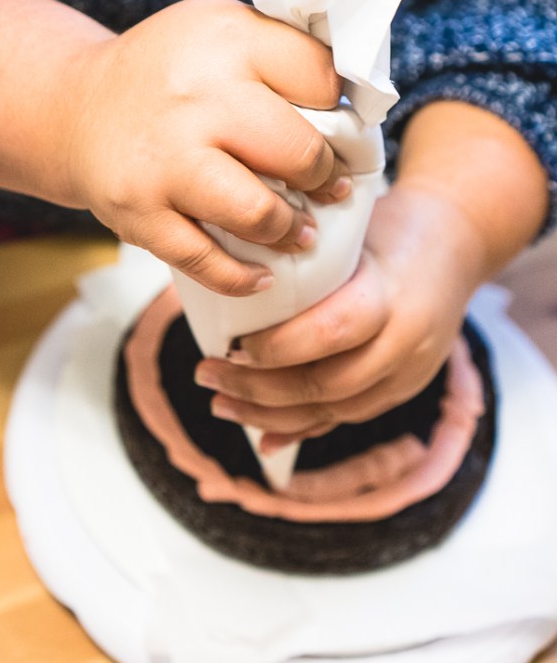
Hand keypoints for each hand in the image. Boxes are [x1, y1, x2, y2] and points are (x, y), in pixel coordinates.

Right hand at [68, 0, 348, 294]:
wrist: (75, 109)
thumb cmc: (169, 75)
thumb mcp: (222, 33)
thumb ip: (281, 55)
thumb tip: (356, 103)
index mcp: (227, 41)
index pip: (320, 79)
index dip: (346, 113)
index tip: (347, 135)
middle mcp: (195, 97)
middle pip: (299, 151)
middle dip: (325, 178)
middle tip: (329, 188)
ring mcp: (164, 160)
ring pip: (259, 213)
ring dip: (291, 231)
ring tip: (301, 232)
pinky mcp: (139, 212)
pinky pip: (207, 261)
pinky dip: (243, 277)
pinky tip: (262, 274)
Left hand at [195, 183, 485, 449]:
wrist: (455, 244)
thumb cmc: (392, 228)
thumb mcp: (352, 229)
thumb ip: (306, 261)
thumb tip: (231, 281)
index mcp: (392, 293)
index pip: (332, 332)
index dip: (277, 348)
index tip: (231, 343)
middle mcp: (406, 343)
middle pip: (327, 384)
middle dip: (258, 389)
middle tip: (208, 375)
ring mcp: (409, 374)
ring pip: (334, 412)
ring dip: (270, 416)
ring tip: (220, 404)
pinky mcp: (403, 390)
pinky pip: (347, 419)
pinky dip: (302, 428)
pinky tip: (263, 434)